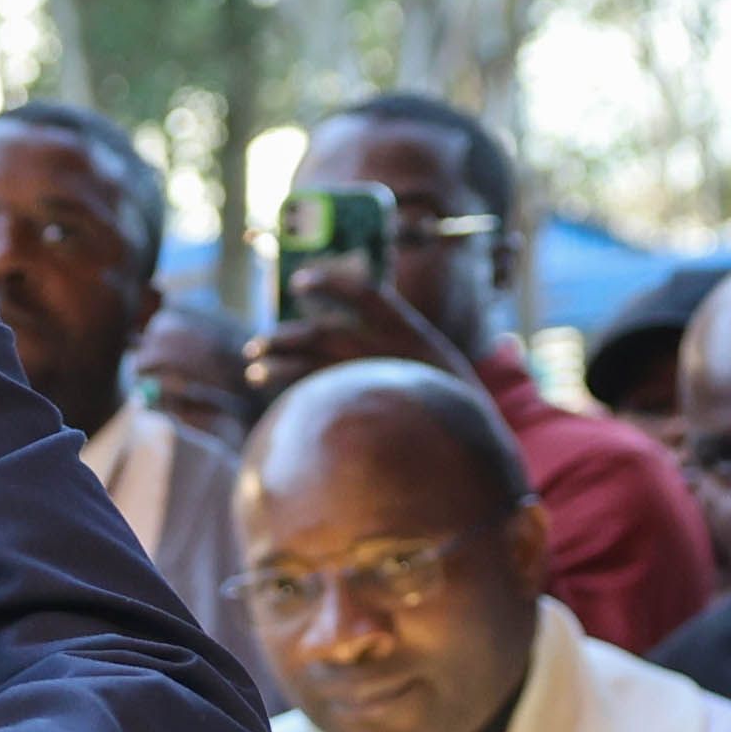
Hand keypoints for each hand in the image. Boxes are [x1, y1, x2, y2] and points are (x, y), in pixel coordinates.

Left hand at [250, 259, 480, 396]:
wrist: (477, 451)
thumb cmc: (456, 413)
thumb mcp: (440, 373)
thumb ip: (400, 358)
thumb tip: (353, 352)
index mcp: (415, 337)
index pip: (368, 296)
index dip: (332, 284)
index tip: (299, 280)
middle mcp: (391, 355)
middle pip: (326, 333)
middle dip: (287, 337)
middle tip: (257, 344)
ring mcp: (377, 383)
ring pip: (313, 365)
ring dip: (278, 365)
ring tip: (254, 370)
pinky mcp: (365, 412)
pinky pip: (319, 398)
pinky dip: (292, 396)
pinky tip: (276, 401)